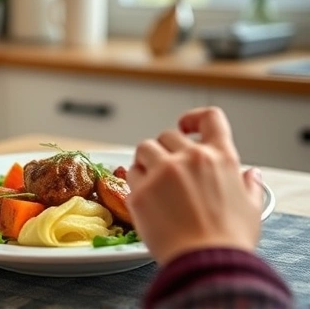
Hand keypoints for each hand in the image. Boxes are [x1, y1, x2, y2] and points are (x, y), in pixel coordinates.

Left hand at [125, 107, 263, 265]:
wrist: (205, 264)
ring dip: (146, 160)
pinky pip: (129, 175)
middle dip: (166, 149)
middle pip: (167, 135)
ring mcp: (161, 172)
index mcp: (220, 157)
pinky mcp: (139, 191)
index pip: (209, 117)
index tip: (187, 126)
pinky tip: (144, 198)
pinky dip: (135, 182)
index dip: (195, 117)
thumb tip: (251, 175)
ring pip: (144, 148)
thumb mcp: (251, 209)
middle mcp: (189, 158)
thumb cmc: (229, 240)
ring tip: (151, 180)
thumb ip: (249, 186)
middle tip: (166, 168)